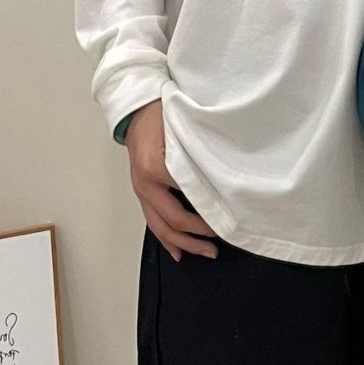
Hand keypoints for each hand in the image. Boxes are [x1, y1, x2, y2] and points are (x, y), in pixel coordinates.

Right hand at [126, 99, 219, 260]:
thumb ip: (197, 152)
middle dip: (197, 235)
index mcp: (156, 167)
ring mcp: (141, 191)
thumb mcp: (181, 129)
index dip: (208, 210)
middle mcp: (145, 184)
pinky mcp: (142, 193)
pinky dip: (165, 239)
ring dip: (183, 243)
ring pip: (160, 227)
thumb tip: (222, 175)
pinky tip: (177, 251)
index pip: (188, 196)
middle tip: (219, 242)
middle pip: (172, 220)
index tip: (227, 217)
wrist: (136, 112)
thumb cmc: (159, 115)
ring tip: (204, 252)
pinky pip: (152, 222)